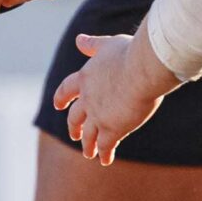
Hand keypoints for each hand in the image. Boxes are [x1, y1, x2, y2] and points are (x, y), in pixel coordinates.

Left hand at [52, 30, 176, 164]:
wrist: (143, 70)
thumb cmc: (131, 53)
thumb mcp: (109, 45)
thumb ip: (93, 45)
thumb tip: (79, 39)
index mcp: (85, 78)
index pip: (67, 89)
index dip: (62, 98)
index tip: (58, 105)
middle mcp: (88, 99)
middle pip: (75, 117)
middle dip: (75, 127)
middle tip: (75, 135)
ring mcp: (98, 116)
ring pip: (88, 135)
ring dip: (88, 145)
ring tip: (89, 153)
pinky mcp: (112, 129)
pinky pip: (106, 146)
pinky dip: (105, 154)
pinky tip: (105, 161)